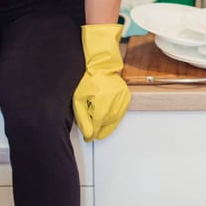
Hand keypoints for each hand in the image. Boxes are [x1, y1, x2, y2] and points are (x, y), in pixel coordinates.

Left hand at [73, 24, 130, 141]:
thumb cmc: (87, 81)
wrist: (100, 67)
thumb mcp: (79, 100)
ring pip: (115, 119)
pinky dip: (114, 118)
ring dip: (107, 125)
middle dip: (99, 129)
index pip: (98, 122)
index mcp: (101, 98)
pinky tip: (107, 117)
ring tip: (99, 124)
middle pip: (107, 122)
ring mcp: (122, 96)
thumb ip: (83, 119)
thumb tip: (88, 134)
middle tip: (92, 131)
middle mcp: (114, 97)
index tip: (88, 137)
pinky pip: (121, 113)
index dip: (92, 133)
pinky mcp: (126, 96)